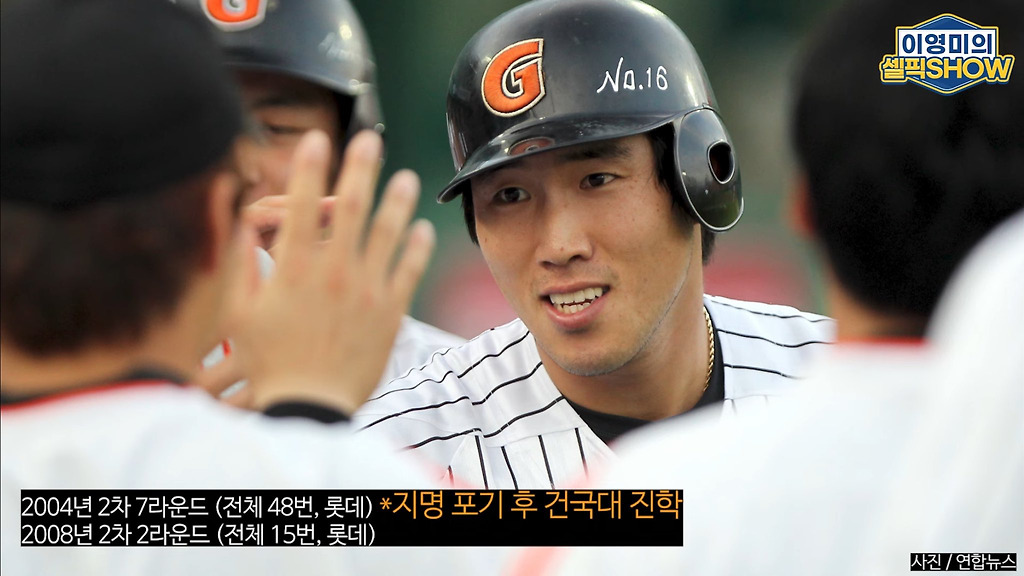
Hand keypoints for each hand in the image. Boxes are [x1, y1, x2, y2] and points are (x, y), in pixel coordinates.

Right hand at [231, 129, 434, 414]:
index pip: (300, 204)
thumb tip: (240, 224)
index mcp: (294, 269)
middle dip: (360, 167)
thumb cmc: (268, 362)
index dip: (308, 166)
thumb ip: (239, 265)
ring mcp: (367, 291)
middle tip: (369, 139)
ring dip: (398, 200)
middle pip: (350, 207)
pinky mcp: (390, 313)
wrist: (309, 407)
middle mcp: (334, 272)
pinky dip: (417, 247)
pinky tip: (423, 228)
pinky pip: (409, 271)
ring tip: (406, 178)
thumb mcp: (239, 313)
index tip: (315, 138)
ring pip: (388, 233)